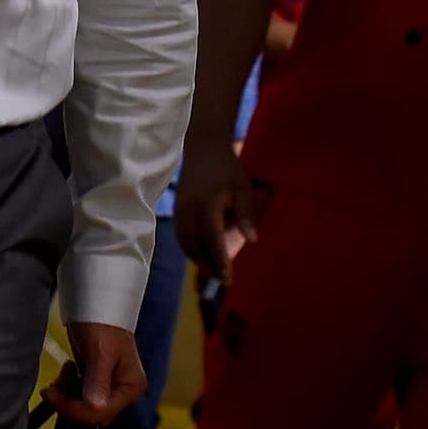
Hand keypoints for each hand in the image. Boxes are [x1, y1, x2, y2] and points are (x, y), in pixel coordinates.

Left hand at [41, 322, 146, 425]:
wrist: (94, 300)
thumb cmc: (104, 319)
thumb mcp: (100, 350)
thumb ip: (98, 380)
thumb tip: (95, 407)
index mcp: (131, 385)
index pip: (101, 412)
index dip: (74, 408)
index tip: (53, 394)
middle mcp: (122, 389)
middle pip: (92, 413)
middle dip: (69, 402)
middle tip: (54, 386)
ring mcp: (109, 386)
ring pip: (82, 406)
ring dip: (66, 395)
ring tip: (63, 372)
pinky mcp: (95, 381)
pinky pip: (78, 396)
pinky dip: (67, 388)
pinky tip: (67, 370)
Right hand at [173, 138, 256, 281]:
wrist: (203, 148)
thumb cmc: (227, 168)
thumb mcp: (242, 187)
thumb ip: (246, 213)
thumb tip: (251, 240)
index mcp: (206, 203)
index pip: (211, 237)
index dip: (219, 259)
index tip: (228, 277)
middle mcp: (188, 209)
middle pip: (194, 245)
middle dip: (207, 265)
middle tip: (224, 280)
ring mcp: (179, 210)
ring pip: (185, 244)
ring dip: (198, 260)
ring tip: (215, 272)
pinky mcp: (176, 211)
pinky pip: (181, 237)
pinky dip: (191, 250)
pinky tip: (204, 256)